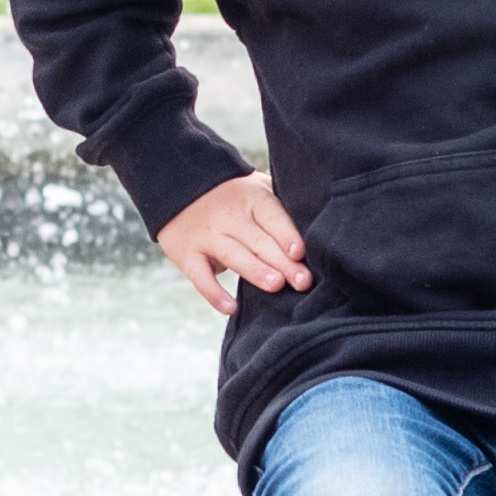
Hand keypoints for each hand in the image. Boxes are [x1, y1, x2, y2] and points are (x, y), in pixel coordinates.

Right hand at [154, 171, 309, 310]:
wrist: (177, 186)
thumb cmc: (233, 196)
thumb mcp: (257, 188)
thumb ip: (281, 208)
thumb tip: (318, 234)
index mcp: (251, 198)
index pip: (271, 216)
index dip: (286, 233)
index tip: (300, 252)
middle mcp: (228, 216)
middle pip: (258, 240)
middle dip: (281, 261)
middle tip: (302, 281)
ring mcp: (206, 236)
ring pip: (233, 255)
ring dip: (254, 271)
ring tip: (275, 285)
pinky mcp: (186, 255)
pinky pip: (200, 277)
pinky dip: (214, 294)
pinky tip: (232, 308)